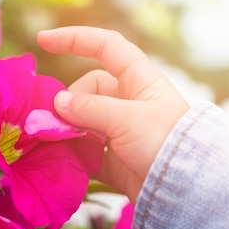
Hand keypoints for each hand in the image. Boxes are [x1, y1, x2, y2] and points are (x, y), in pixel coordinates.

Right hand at [37, 26, 189, 202]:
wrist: (185, 189)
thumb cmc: (163, 142)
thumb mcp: (126, 118)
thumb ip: (89, 108)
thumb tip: (58, 102)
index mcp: (139, 80)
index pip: (105, 47)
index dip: (75, 39)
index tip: (43, 40)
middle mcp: (128, 101)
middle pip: (87, 90)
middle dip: (69, 103)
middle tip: (57, 122)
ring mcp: (120, 130)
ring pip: (82, 121)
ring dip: (67, 130)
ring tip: (55, 141)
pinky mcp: (113, 158)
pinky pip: (84, 149)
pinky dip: (72, 153)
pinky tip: (63, 159)